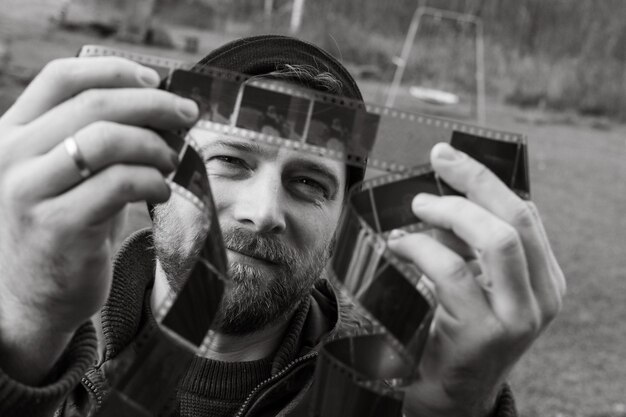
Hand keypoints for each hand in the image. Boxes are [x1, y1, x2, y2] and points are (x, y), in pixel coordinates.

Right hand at [0, 57, 198, 383]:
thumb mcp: (70, 175)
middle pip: (93, 104)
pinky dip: (153, 181)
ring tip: (172, 161)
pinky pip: (120, 183)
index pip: (60, 77)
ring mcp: (28, 191)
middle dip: (152, 104)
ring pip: (107, 140)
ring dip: (154, 145)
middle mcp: (10, 156)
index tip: (156, 79)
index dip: (114, 70)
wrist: (34, 297)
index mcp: (12, 132)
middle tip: (187, 115)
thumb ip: (99, 139)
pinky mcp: (57, 225)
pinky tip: (162, 191)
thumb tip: (165, 110)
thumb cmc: (65, 227)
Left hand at [388, 143, 565, 416]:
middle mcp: (542, 295)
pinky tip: (399, 247)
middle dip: (472, 181)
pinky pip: (451, 271)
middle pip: (516, 216)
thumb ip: (471, 245)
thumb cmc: (456, 329)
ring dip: (449, 212)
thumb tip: (442, 193)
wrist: (449, 392)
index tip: (449, 156)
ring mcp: (518, 316)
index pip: (525, 211)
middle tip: (434, 165)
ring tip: (417, 208)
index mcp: (544, 277)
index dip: (485, 177)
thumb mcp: (477, 283)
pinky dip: (420, 249)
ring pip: (495, 238)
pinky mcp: (485, 333)